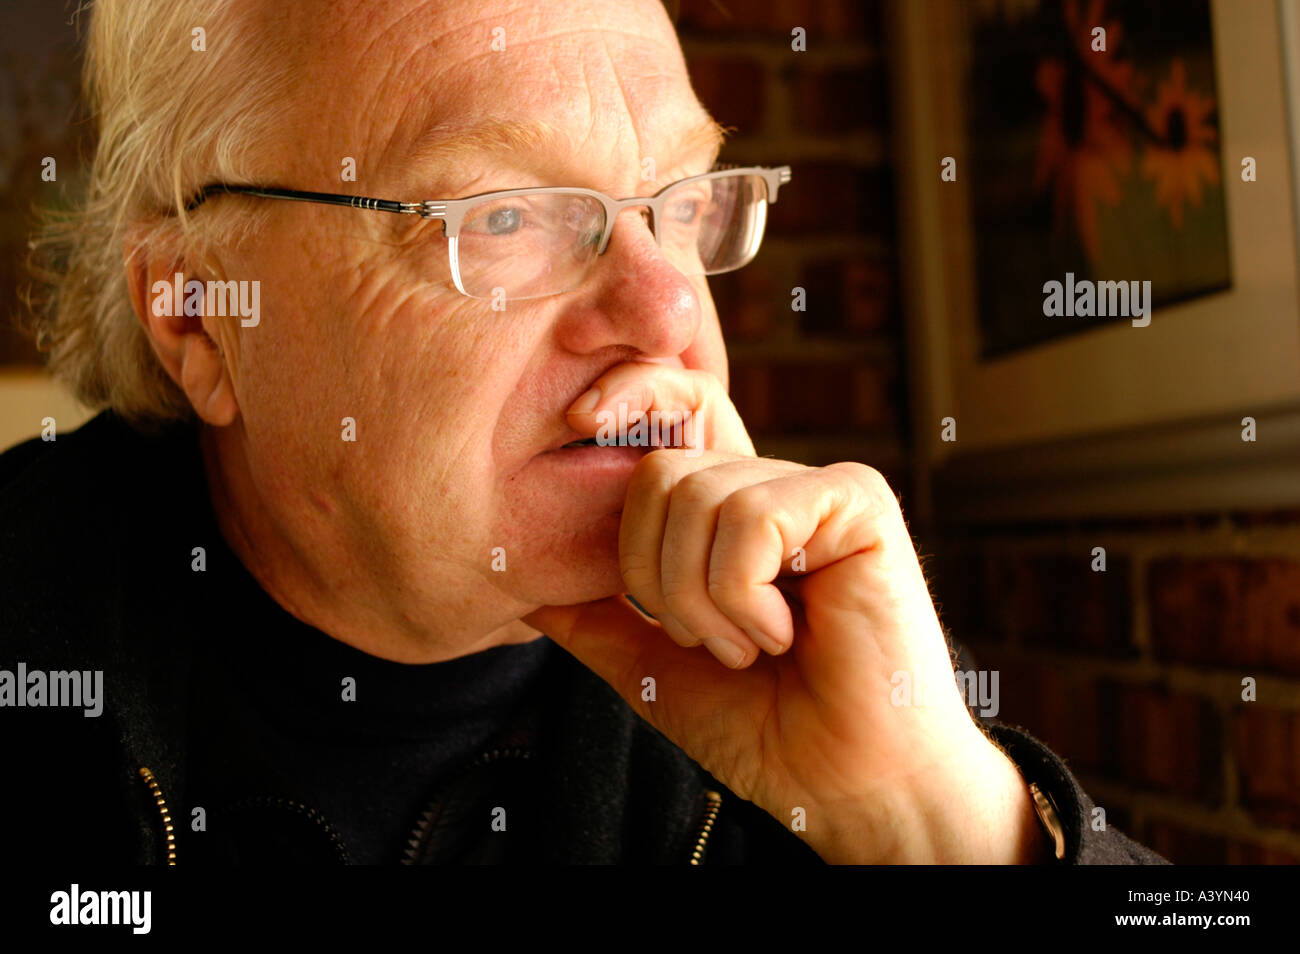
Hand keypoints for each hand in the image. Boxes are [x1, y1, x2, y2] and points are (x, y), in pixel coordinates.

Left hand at [524, 363, 1048, 863]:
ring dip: (704, 602)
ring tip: (751, 647)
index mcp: (729, 515)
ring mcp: (817, 489)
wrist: (844, 784)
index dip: (624, 406)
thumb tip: (524, 586)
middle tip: (711, 641)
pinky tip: (787, 633)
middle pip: (657, 473)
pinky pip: (751, 517)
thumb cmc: (764, 730)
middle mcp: (772, 487)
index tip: (578, 415)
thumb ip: (596, 619)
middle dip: (655, 580)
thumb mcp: (654, 668)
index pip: (660, 428)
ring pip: (697, 497)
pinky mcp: (857, 502)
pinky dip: (745, 596)